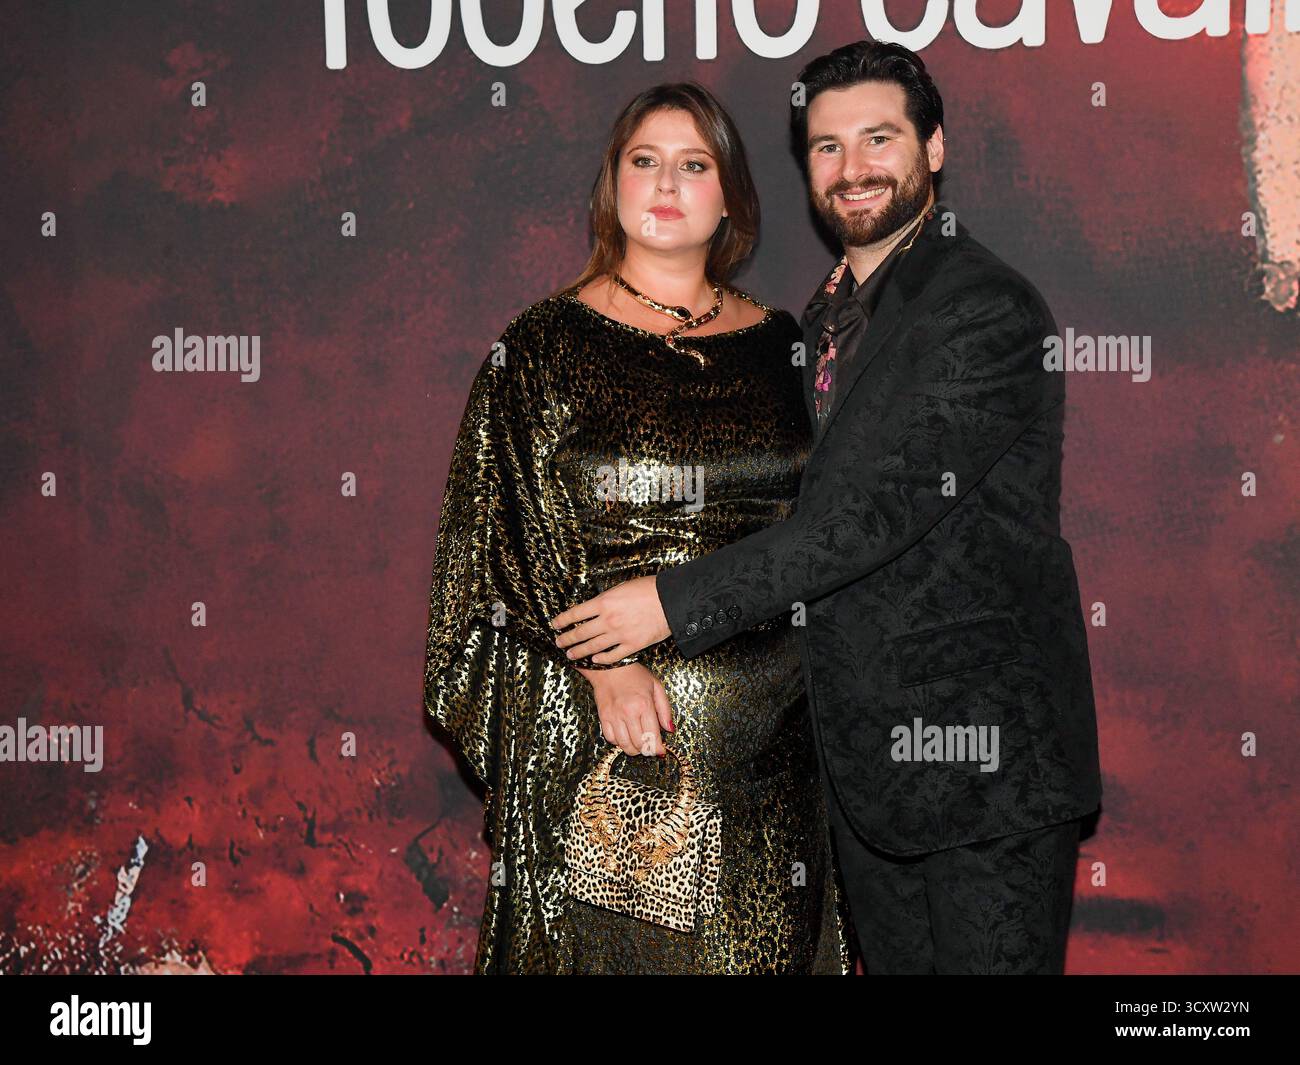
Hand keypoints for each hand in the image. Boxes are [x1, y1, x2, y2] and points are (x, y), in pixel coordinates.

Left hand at [550, 575, 670, 663]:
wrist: (671, 601)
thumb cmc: (649, 589)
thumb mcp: (621, 587)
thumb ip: (606, 599)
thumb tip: (595, 606)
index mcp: (603, 602)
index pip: (575, 613)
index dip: (562, 620)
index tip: (555, 624)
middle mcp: (608, 620)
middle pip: (580, 633)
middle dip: (566, 639)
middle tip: (559, 643)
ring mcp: (619, 634)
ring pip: (593, 647)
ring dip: (580, 651)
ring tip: (571, 654)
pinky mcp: (633, 645)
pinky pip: (613, 656)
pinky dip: (602, 659)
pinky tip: (595, 660)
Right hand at [575, 663, 673, 756]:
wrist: (609, 666)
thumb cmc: (634, 675)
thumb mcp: (656, 686)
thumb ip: (665, 709)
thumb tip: (670, 729)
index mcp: (644, 704)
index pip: (653, 736)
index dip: (658, 748)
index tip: (660, 751)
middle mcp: (629, 712)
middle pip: (639, 744)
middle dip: (647, 750)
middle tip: (650, 747)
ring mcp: (614, 716)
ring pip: (624, 745)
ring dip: (633, 749)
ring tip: (638, 745)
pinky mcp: (603, 717)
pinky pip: (610, 738)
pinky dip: (618, 742)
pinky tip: (624, 736)